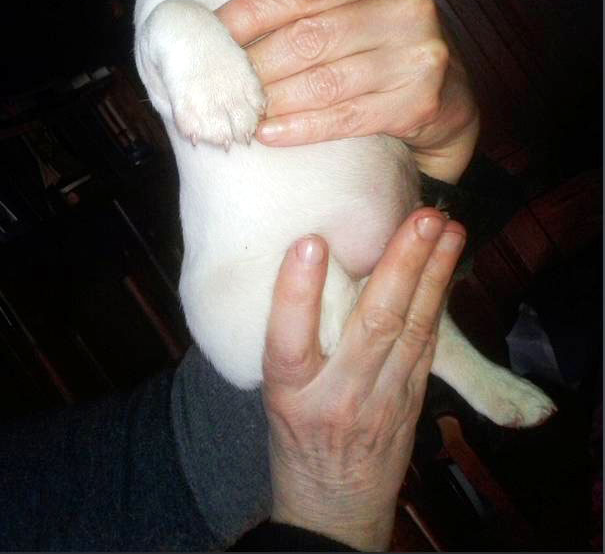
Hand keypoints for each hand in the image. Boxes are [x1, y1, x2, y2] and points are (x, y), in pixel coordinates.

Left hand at [217, 0, 478, 182]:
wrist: (449, 101)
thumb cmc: (385, 55)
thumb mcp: (356, 18)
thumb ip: (311, 12)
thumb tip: (228, 31)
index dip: (248, 15)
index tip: (212, 36)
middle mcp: (404, 6)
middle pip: (308, 37)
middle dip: (256, 65)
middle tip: (222, 85)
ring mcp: (417, 55)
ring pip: (324, 80)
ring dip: (273, 100)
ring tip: (241, 111)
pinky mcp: (419, 101)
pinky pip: (345, 117)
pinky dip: (302, 127)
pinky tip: (270, 133)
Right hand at [263, 210, 465, 550]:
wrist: (332, 507)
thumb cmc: (296, 438)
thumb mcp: (277, 393)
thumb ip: (295, 339)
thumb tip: (313, 264)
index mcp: (289, 392)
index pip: (287, 339)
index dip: (297, 291)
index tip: (308, 243)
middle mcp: (337, 395)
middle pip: (370, 326)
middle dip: (400, 266)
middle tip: (422, 218)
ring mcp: (381, 402)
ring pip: (411, 330)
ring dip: (434, 275)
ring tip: (447, 229)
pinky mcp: (410, 404)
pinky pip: (427, 346)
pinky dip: (437, 301)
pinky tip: (447, 266)